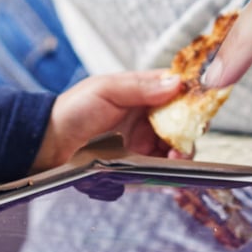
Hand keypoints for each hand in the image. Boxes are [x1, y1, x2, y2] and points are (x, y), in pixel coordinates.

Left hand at [30, 70, 187, 172]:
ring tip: (176, 155)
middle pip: (183, 121)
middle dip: (191, 128)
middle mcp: (147, 117)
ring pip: (177, 145)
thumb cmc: (72, 110)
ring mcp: (144, 141)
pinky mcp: (139, 164)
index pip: (176, 90)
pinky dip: (171, 167)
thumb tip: (175, 83)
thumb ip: (140, 87)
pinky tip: (169, 165)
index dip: (192, 95)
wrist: (49, 144)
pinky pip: (163, 167)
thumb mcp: (106, 89)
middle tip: (189, 135)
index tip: (202, 103)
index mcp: (142, 92)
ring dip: (182, 150)